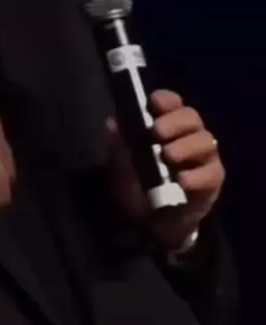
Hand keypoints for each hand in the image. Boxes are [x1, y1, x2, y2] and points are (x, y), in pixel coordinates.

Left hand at [106, 89, 223, 250]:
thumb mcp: (121, 167)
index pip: (173, 104)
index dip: (166, 100)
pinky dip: (196, 175)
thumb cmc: (137, 188)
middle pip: (191, 118)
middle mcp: (189, 136)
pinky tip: (181, 180)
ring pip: (205, 141)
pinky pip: (211, 173)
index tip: (154, 102)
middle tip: (156, 131)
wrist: (150, 224)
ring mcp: (203, 158)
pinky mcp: (212, 181)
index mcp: (168, 126)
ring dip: (185, 146)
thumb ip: (118, 145)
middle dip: (174, 121)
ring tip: (167, 155)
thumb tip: (112, 123)